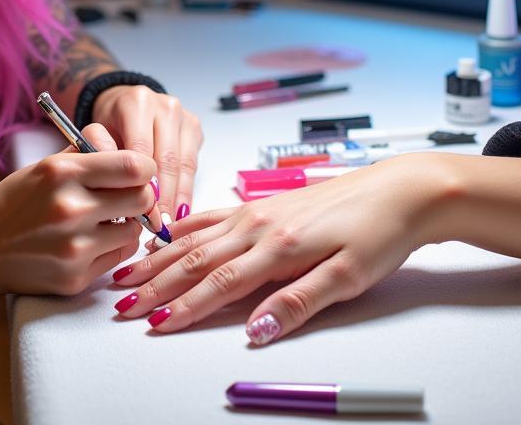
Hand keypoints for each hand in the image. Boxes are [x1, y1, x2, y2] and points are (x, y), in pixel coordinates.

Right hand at [0, 124, 157, 302]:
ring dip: (124, 225)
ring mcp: (74, 248)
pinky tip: (85, 243)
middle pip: (143, 198)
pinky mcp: (76, 278)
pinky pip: (117, 258)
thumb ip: (87, 152)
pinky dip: (109, 248)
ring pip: (134, 231)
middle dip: (138, 195)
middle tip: (124, 197)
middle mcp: (71, 209)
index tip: (137, 172)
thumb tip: (127, 149)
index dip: (143, 168)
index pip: (133, 165)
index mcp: (63, 173)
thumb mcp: (45, 166)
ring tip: (99, 221)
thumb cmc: (16, 202)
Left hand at [91, 85, 202, 231]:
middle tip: (159, 227)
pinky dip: (185, 191)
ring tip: (170, 225)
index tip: (142, 215)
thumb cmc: (108, 124)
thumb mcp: (96, 136)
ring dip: (177, 198)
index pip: (142, 150)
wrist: (123, 102)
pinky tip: (179, 212)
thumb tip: (123, 195)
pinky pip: (192, 165)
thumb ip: (104, 159)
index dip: (143, 185)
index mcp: (136, 103)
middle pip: (167, 159)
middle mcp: (163, 106)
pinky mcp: (193, 127)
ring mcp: (182, 115)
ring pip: (184, 165)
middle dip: (164, 197)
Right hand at [110, 153, 448, 341]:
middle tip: (123, 303)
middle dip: (155, 284)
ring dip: (160, 258)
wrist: (397, 190)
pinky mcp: (261, 205)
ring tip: (129, 272)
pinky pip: (211, 217)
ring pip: (196, 238)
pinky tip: (167, 235)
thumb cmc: (377, 233)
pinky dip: (183, 229)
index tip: (154, 325)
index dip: (183, 307)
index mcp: (278, 247)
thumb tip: (256, 330)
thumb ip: (298, 303)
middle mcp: (258, 225)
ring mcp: (255, 212)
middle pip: (195, 259)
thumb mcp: (349, 277)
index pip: (218, 283)